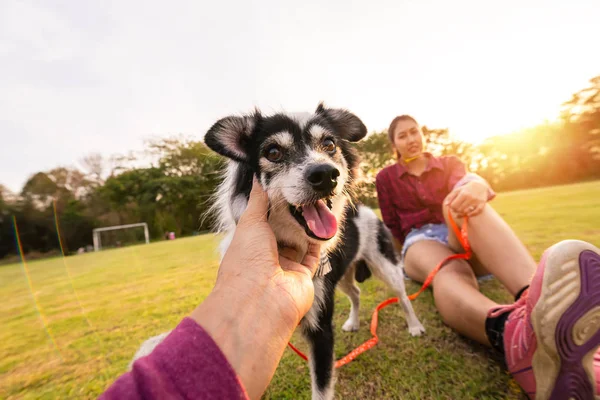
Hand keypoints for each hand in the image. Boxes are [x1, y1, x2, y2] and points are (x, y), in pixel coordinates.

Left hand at [190, 178, 320, 398]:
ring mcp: (285, 268)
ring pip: (299, 242)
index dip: (274, 206)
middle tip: (307, 193)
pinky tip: (325, 224)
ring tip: (319, 204)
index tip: (287, 187)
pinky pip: (314, 256)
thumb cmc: (247, 258)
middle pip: (283, 231)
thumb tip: (257, 178)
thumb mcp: (250, 222)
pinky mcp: (303, 277)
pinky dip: (319, 241)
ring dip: (308, 226)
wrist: (260, 299)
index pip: (263, 221)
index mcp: (249, 244)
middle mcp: (266, 257)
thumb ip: (257, 200)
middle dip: (294, 215)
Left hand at [445, 180, 488, 217]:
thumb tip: (446, 205)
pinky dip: (472, 214)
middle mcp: (470, 197)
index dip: (452, 208)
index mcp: (463, 194)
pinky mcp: (482, 204)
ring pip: (466, 212)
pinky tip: (468, 214)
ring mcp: (477, 201)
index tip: (453, 206)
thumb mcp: (457, 190)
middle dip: (456, 211)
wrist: (480, 185)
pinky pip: (476, 212)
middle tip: (457, 209)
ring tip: (461, 211)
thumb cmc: (466, 189)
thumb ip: (450, 197)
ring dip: (462, 213)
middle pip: (459, 210)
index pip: (454, 205)